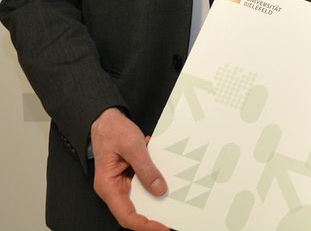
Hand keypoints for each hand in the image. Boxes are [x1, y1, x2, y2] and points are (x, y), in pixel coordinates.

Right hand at [90, 107, 168, 230]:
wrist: (107, 119)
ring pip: (141, 199)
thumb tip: (159, 189)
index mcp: (108, 186)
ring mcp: (122, 183)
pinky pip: (143, 185)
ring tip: (175, 202)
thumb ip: (146, 168)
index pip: (126, 215)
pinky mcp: (130, 175)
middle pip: (134, 211)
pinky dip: (156, 184)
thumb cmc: (113, 131)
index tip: (161, 226)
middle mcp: (114, 188)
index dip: (144, 224)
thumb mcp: (133, 146)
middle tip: (174, 217)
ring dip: (156, 200)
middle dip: (153, 216)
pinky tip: (169, 182)